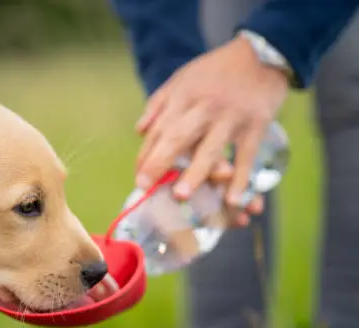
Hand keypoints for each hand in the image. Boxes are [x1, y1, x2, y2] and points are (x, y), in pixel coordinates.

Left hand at [135, 36, 287, 220]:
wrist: (262, 53)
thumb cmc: (216, 71)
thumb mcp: (182, 78)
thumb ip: (159, 103)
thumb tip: (139, 132)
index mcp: (182, 97)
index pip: (159, 130)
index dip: (146, 155)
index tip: (139, 178)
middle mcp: (203, 107)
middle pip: (177, 137)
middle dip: (159, 162)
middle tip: (144, 186)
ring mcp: (230, 117)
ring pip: (210, 148)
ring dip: (195, 173)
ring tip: (181, 195)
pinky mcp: (256, 125)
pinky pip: (246, 156)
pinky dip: (241, 179)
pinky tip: (232, 200)